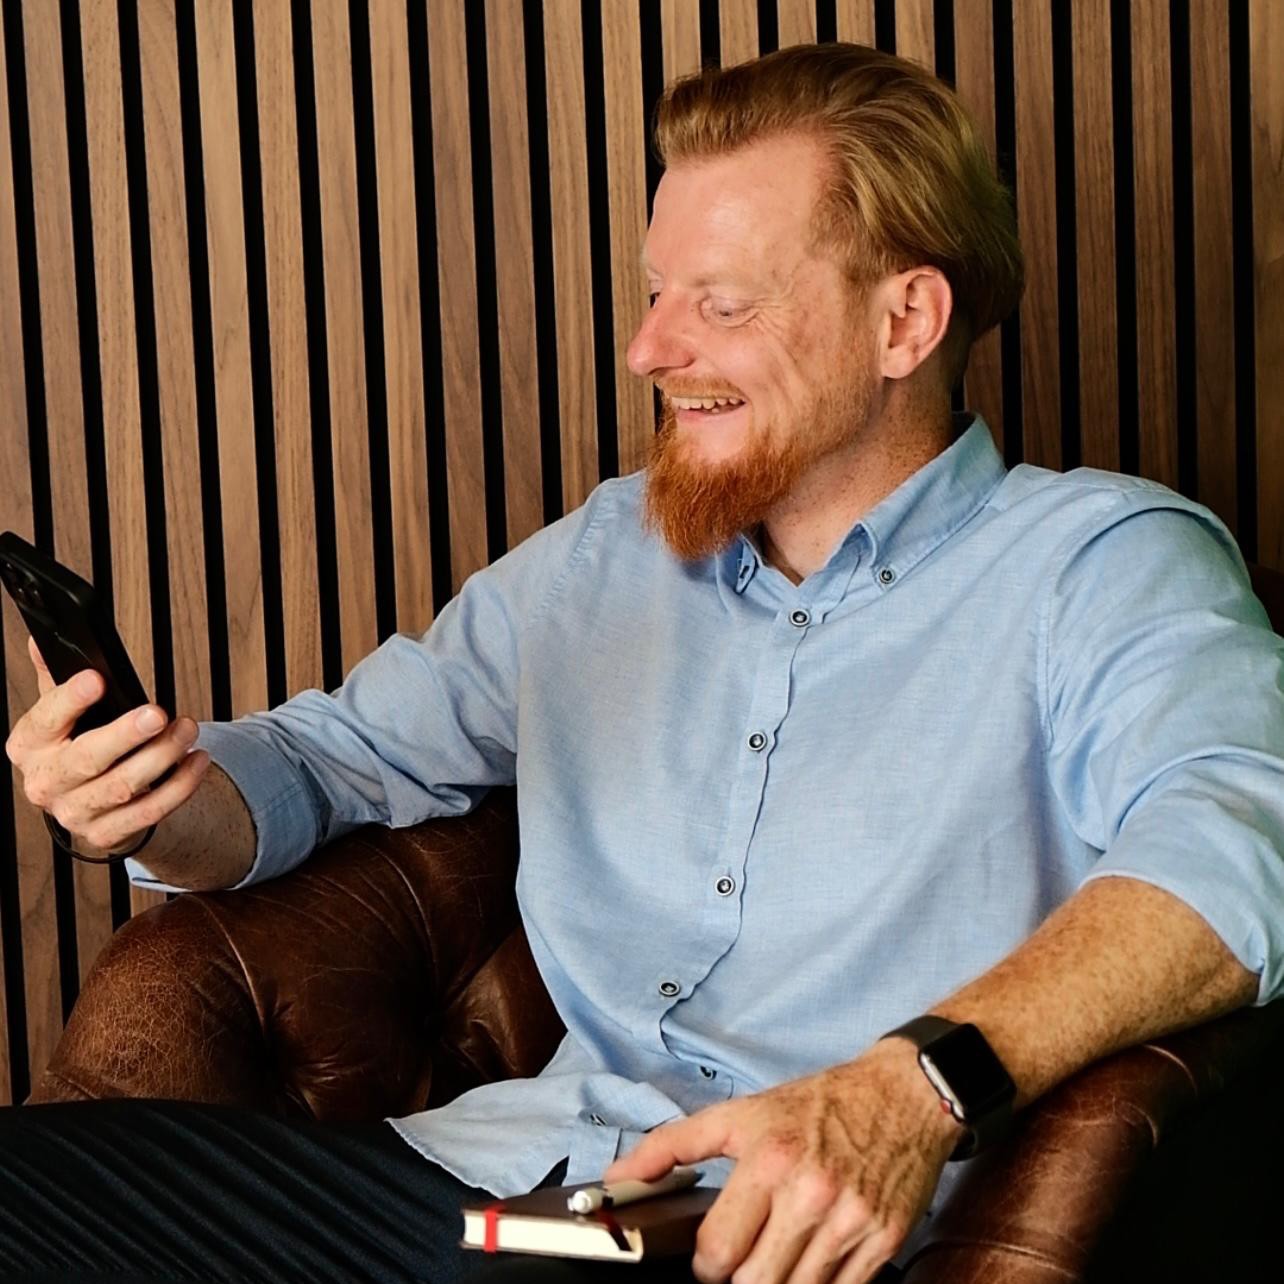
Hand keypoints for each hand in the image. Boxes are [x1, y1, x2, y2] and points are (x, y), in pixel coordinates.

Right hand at [5, 636, 209, 855]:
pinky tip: (198, 760)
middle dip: (126, 735)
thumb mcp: (61, 713)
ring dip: (162, 756)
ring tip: (188, 729)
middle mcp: (46, 782)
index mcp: (29, 746)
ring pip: (123, 787)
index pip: (45, 720)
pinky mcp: (107, 834)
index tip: (98, 680)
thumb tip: (39, 640)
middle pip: (87, 759)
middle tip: (159, 713)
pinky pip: (149, 812)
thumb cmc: (77, 744)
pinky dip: (179, 786)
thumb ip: (55, 677)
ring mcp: (75, 812)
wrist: (88, 804)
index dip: (70, 700)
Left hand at [605, 1039, 960, 1283]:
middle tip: (744, 1257)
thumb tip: (617, 1179)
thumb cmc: (819, 1105)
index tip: (711, 1255)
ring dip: (779, 1283)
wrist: (903, 1094)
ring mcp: (850, 1222)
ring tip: (778, 1257)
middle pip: (754, 1283)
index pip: (717, 1252)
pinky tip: (814, 1259)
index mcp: (767, 1159)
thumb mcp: (740, 1112)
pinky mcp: (884, 1241)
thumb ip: (671, 1145)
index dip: (706, 1265)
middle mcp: (810, 1193)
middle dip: (740, 1277)